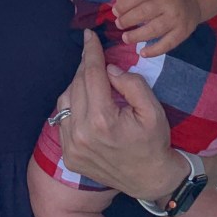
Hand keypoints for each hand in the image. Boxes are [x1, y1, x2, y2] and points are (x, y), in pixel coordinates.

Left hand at [51, 30, 180, 199]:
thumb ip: (132, 85)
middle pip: (77, 85)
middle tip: (95, 56)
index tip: (89, 36)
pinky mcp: (68, 156)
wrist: (149, 180)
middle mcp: (81, 134)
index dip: (90, 52)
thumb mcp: (153, 110)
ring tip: (94, 82)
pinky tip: (87, 104)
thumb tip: (110, 69)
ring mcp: (72, 148)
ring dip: (77, 86)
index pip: (91, 75)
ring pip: (65, 100)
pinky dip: (73, 107)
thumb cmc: (154, 143)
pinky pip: (63, 120)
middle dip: (85, 67)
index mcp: (102, 121)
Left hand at [112, 0, 200, 56]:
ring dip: (137, 36)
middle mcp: (169, 3)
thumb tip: (117, 8)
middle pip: (144, 13)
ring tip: (126, 38)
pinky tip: (142, 53)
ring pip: (154, 30)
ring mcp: (176, 19)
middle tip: (119, 25)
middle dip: (128, 20)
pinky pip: (167, 44)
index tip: (115, 12)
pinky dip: (154, 50)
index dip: (124, 5)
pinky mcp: (182, 32)